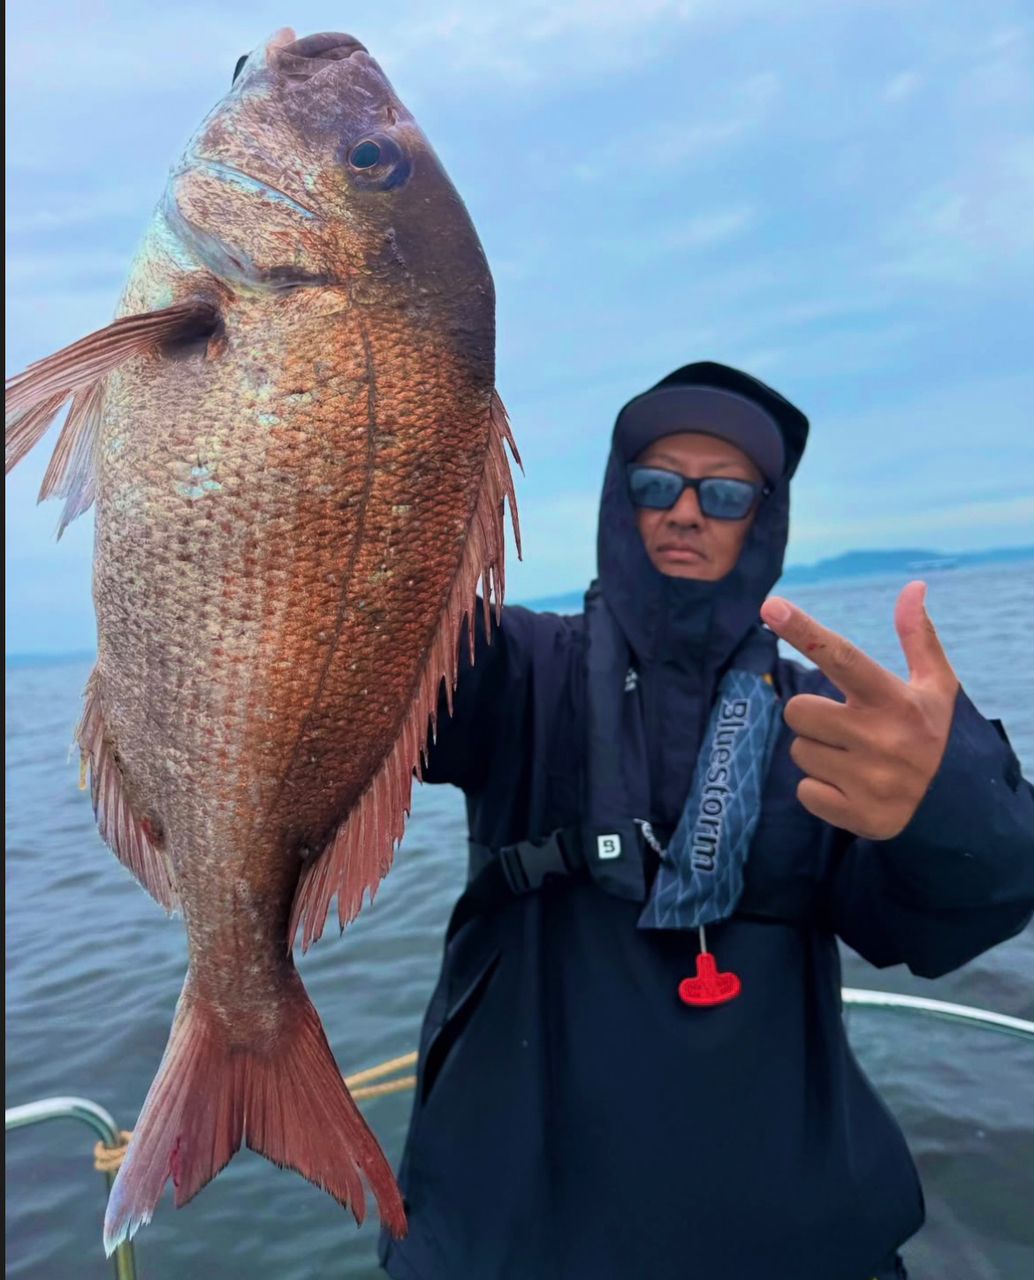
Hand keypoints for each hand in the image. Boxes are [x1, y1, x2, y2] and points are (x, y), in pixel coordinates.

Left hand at [759, 581, 959, 840]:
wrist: (960, 807)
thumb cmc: (936, 734)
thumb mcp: (936, 686)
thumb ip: (918, 637)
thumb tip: (913, 587)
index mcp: (896, 700)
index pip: (843, 657)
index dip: (804, 631)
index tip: (771, 606)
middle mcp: (881, 738)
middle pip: (798, 710)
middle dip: (812, 716)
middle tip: (844, 726)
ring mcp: (868, 779)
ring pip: (799, 751)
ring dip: (818, 753)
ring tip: (855, 759)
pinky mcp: (857, 814)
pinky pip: (805, 791)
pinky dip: (820, 790)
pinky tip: (852, 787)